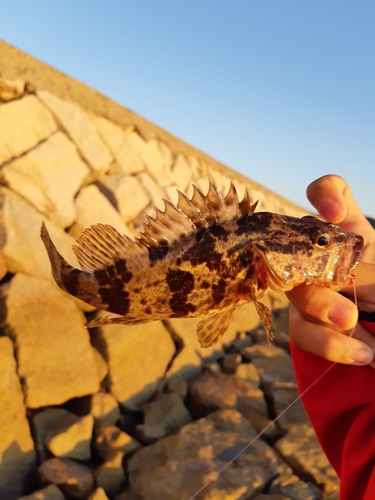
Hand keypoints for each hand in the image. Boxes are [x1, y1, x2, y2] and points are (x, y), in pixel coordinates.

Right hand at [286, 175, 374, 366]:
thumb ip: (370, 271)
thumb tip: (348, 284)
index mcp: (349, 231)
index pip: (329, 192)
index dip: (325, 194)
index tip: (336, 213)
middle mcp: (321, 253)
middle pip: (299, 247)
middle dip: (321, 269)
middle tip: (348, 308)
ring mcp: (309, 286)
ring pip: (296, 292)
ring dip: (321, 311)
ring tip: (355, 330)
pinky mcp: (304, 321)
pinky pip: (302, 330)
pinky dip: (329, 344)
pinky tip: (363, 354)